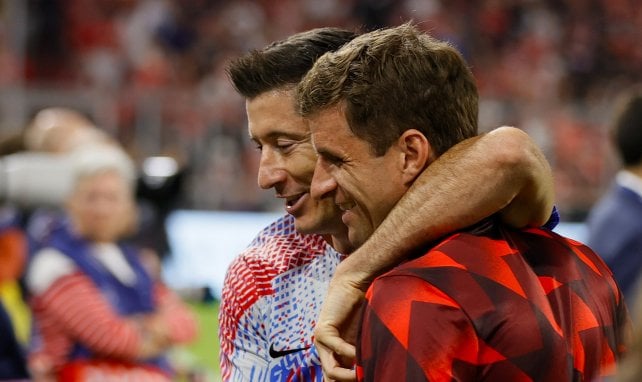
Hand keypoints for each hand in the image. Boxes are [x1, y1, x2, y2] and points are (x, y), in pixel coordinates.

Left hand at [316, 264, 367, 381]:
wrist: (355, 284)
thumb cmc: (365, 310)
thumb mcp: (367, 339)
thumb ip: (366, 357)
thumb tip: (378, 375)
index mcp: (337, 357)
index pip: (337, 380)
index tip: (368, 380)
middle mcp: (327, 353)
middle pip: (332, 381)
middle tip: (364, 380)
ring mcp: (322, 343)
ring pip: (331, 372)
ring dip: (349, 376)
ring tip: (363, 373)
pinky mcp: (322, 331)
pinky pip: (337, 349)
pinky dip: (351, 353)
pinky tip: (360, 352)